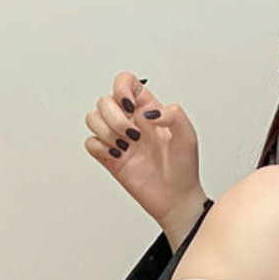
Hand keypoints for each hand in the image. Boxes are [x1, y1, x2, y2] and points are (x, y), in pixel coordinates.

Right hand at [84, 71, 205, 229]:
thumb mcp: (188, 136)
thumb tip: (149, 113)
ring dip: (107, 132)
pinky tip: (118, 156)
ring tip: (126, 146)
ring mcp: (118, 138)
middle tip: (134, 136)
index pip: (125, 82)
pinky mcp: (109, 157)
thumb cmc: (184, 167)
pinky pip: (90, 142)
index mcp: (147, 109)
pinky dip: (100, 147)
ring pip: (92, 118)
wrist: (176, 197)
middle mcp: (130, 120)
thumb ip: (175, 115)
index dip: (121, 87)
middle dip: (115, 117)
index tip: (130, 105)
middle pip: (104, 100)